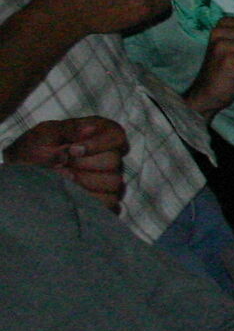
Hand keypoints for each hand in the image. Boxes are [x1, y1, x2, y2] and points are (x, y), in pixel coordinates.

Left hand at [3, 116, 127, 208]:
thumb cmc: (33, 150)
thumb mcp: (45, 133)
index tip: (72, 150)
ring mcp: (108, 178)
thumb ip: (68, 128)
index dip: (97, 144)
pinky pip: (111, 202)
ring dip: (86, 183)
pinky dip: (91, 200)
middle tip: (62, 165)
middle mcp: (109, 155)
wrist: (21, 174)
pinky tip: (73, 194)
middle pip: (113, 161)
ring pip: (114, 182)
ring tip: (65, 180)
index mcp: (100, 133)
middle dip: (84, 165)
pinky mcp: (104, 199)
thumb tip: (89, 130)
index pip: (116, 136)